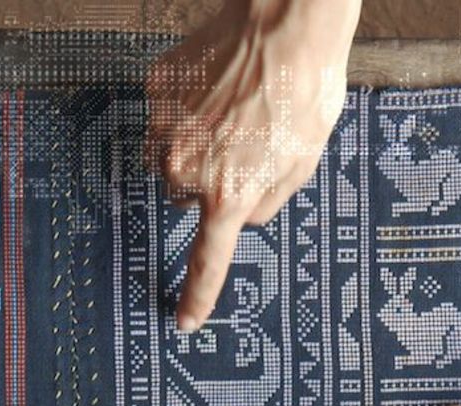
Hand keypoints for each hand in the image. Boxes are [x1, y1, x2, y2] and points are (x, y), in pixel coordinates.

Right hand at [145, 0, 359, 331]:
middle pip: (188, 197)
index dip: (196, 295)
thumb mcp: (303, 161)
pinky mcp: (156, 91)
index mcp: (228, 192)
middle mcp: (186, 167)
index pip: (207, 260)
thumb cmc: (304, 88)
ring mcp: (164, 127)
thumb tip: (241, 214)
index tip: (185, 320)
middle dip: (211, 183)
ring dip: (196, 147)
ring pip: (171, 157)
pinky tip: (220, 86)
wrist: (284, 22)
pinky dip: (187, 110)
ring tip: (235, 111)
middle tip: (244, 147)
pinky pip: (165, 116)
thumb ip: (267, 201)